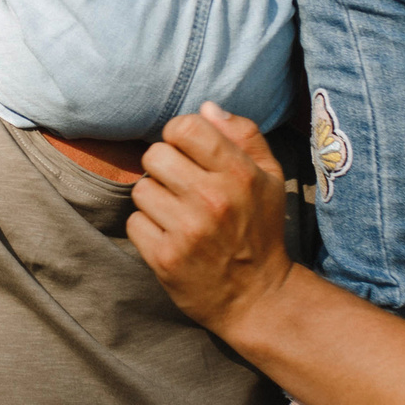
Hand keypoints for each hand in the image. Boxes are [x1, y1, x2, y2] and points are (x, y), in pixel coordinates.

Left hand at [130, 104, 295, 334]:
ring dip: (155, 200)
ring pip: (141, 189)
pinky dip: (147, 229)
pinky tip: (170, 237)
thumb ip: (243, 135)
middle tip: (181, 187)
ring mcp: (188, 230)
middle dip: (164, 168)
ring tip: (178, 214)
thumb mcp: (270, 177)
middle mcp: (212, 199)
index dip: (180, 136)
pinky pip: (134, 222)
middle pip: (155, 155)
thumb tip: (206, 107)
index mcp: (239, 174)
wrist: (257, 296)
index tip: (188, 153)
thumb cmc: (260, 229)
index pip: (185, 126)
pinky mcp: (166, 258)